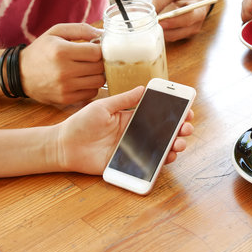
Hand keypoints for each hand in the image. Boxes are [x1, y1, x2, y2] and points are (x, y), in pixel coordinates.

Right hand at [20, 23, 105, 103]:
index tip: (94, 49)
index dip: (99, 49)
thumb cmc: (41, 50)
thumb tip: (102, 34)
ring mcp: (65, 87)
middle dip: (99, 62)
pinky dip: (91, 86)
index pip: (97, 52)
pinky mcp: (66, 99)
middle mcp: (64, 70)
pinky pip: (91, 93)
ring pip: (99, 81)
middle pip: (99, 67)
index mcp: (61, 51)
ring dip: (97, 74)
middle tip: (92, 59)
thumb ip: (80, 29)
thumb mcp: (56, 32)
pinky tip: (82, 79)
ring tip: (89, 69)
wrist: (19, 73)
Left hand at [53, 86, 193, 174]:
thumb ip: (124, 100)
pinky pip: (149, 164)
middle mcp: (136, 134)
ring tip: (179, 143)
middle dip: (181, 129)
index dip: (174, 112)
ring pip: (162, 148)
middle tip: (187, 127)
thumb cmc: (81, 123)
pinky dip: (162, 162)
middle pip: (165, 132)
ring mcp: (134, 149)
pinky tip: (168, 157)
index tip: (187, 109)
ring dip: (175, 145)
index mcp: (131, 118)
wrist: (63, 146)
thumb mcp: (103, 106)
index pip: (158, 114)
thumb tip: (144, 88)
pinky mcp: (128, 164)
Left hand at [153, 0, 212, 41]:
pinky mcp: (186, 34)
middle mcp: (196, 24)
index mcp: (198, 11)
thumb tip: (151, 12)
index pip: (187, 19)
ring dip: (162, 32)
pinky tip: (159, 25)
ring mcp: (192, 31)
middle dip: (163, 29)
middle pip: (179, 32)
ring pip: (174, 37)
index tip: (159, 21)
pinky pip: (173, 37)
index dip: (173, 22)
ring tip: (153, 23)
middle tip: (151, 23)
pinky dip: (164, 32)